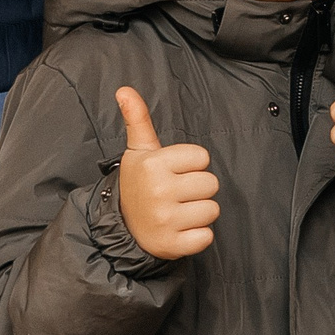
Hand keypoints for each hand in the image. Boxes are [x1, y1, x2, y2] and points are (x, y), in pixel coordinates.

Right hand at [114, 88, 220, 259]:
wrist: (122, 226)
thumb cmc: (139, 183)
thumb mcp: (138, 150)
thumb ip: (138, 119)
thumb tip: (124, 89)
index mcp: (154, 164)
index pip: (203, 158)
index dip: (192, 165)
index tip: (174, 172)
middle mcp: (159, 190)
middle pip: (211, 184)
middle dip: (198, 189)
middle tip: (176, 194)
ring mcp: (165, 219)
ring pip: (212, 210)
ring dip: (199, 213)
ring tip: (178, 211)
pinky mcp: (172, 245)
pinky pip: (206, 237)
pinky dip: (197, 236)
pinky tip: (180, 230)